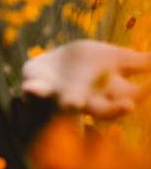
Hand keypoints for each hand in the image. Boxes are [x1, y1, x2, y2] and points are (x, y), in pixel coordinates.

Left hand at [22, 40, 150, 118]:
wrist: (51, 67)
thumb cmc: (87, 65)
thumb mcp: (114, 58)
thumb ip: (139, 61)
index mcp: (107, 93)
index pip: (130, 97)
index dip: (143, 93)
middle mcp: (87, 100)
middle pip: (103, 110)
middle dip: (114, 110)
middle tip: (128, 106)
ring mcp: (61, 96)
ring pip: (68, 105)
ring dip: (72, 104)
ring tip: (74, 103)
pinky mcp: (37, 87)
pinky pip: (34, 92)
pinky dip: (32, 92)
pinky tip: (30, 90)